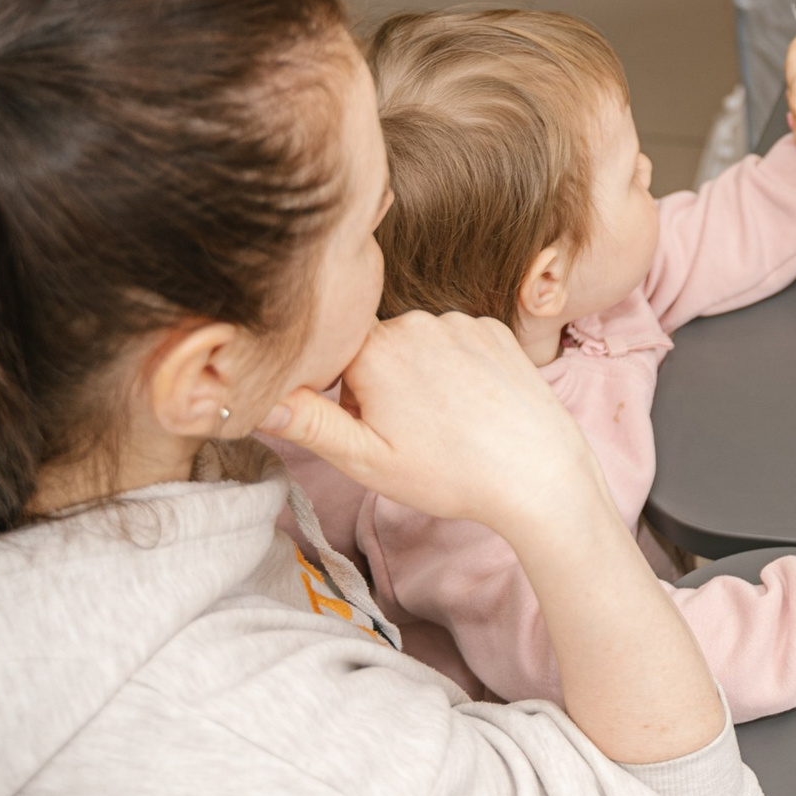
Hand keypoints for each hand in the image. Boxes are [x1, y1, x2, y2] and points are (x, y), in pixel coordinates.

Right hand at [261, 311, 605, 546]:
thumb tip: (256, 397)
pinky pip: (456, 343)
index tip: (369, 426)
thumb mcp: (364, 459)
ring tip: (449, 424)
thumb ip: (306, 421)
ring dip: (420, 377)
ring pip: (417, 346)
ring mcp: (459, 321)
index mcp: (373, 349)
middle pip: (374, 350)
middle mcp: (414, 321)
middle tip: (411, 433)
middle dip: (379, 386)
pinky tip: (475, 405)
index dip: (341, 397)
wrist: (538, 472)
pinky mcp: (495, 328)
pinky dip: (458, 369)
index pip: (329, 359)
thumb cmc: (449, 473)